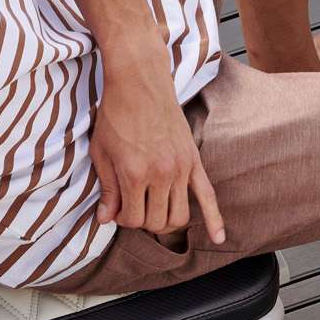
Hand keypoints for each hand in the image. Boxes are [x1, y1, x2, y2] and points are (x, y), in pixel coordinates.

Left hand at [90, 41, 223, 244]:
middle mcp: (160, 174)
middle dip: (143, 221)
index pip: (133, 220)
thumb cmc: (116, 114)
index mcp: (134, 174)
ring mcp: (180, 168)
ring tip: (155, 209)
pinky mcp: (193, 160)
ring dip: (166, 221)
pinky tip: (218, 238)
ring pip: (179, 215)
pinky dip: (214, 218)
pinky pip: (208, 194)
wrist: (139, 81)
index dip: (122, 219)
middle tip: (133, 205)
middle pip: (156, 222)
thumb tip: (106, 219)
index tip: (117, 208)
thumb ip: (106, 189)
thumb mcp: (101, 152)